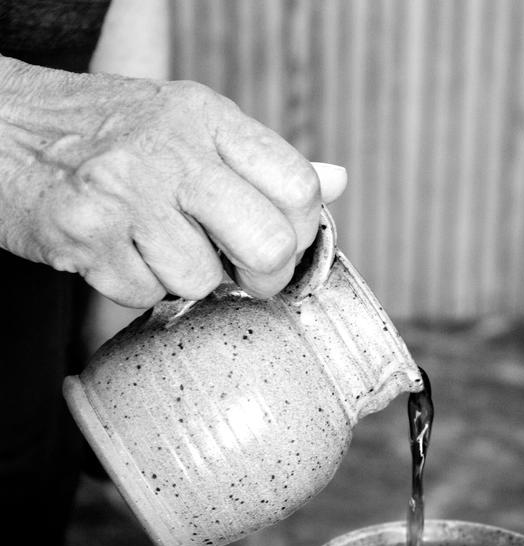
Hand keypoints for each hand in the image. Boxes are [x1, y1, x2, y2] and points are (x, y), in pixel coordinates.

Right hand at [0, 58, 346, 306]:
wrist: (4, 130)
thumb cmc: (110, 137)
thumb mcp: (191, 128)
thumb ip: (261, 163)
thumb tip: (335, 183)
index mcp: (208, 117)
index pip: (298, 187)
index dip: (302, 233)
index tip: (279, 245)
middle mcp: (170, 150)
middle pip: (268, 244)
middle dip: (261, 276)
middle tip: (238, 272)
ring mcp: (125, 193)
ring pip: (201, 281)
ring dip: (182, 278)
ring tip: (151, 243)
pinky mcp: (85, 235)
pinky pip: (144, 295)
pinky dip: (135, 286)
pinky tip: (117, 250)